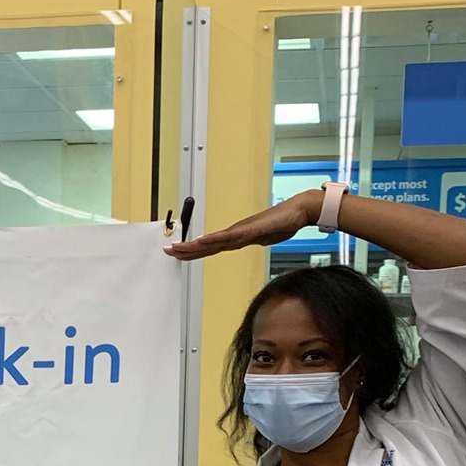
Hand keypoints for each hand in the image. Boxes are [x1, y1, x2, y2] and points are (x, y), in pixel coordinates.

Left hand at [166, 188, 319, 260]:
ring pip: (212, 241)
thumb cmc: (283, 222)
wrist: (298, 211)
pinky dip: (213, 239)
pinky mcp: (249, 230)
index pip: (210, 247)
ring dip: (193, 245)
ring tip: (177, 248)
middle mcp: (235, 233)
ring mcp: (240, 230)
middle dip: (186, 249)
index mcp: (236, 237)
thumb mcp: (264, 238)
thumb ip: (253, 241)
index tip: (179, 254)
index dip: (193, 251)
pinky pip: (228, 237)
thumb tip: (247, 243)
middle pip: (206, 244)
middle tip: (168, 251)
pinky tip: (201, 241)